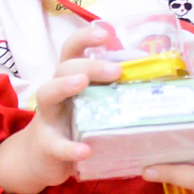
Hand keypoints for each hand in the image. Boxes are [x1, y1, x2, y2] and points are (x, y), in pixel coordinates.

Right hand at [0, 24, 112, 193]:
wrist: (40, 160)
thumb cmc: (74, 123)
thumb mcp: (91, 102)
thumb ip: (112, 89)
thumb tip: (153, 76)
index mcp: (70, 79)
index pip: (73, 51)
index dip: (85, 38)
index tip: (104, 34)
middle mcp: (56, 92)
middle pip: (64, 67)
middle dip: (89, 64)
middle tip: (115, 70)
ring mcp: (47, 117)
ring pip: (47, 93)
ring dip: (64, 85)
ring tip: (81, 83)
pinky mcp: (46, 145)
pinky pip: (56, 144)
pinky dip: (69, 147)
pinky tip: (84, 150)